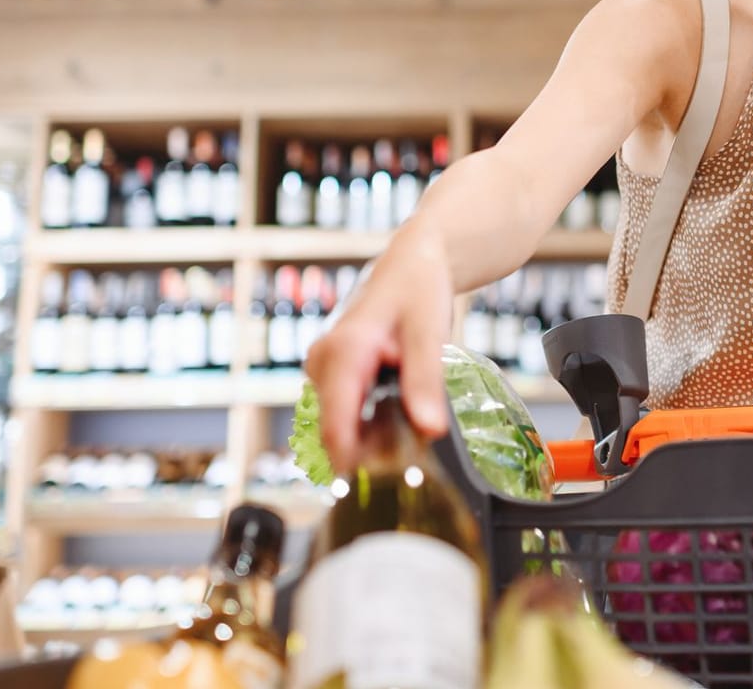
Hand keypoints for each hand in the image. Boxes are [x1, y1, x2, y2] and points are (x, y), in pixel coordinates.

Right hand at [303, 235, 457, 474]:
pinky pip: (345, 414)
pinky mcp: (334, 377)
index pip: (335, 423)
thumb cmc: (418, 289)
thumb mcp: (428, 331)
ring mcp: (325, 371)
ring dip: (370, 444)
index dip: (352, 462)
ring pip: (339, 426)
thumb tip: (429, 430)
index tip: (378, 488)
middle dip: (367, 456)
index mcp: (341, 353)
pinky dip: (370, 428)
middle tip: (409, 468)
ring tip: (410, 448)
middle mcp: (323, 364)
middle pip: (334, 431)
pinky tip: (401, 429)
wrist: (412, 263)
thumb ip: (425, 379)